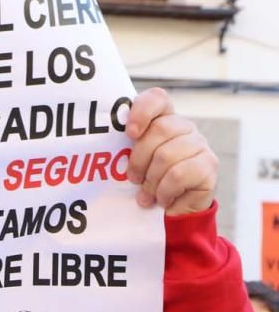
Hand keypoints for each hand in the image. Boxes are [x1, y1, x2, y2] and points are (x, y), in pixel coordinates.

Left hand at [126, 87, 216, 215]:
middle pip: (159, 130)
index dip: (142, 111)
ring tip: (147, 194)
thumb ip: (125, 147)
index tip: (130, 133)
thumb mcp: (133, 163)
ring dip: (151, 180)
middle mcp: (184, 128)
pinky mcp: (209, 165)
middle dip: (139, 159)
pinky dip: (165, 191)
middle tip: (133, 179)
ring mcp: (200, 145)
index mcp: (163, 121)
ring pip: (167, 155)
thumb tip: (101, 138)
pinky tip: (163, 199)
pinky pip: (178, 175)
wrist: (173, 212)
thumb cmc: (147, 184)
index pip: (157, 98)